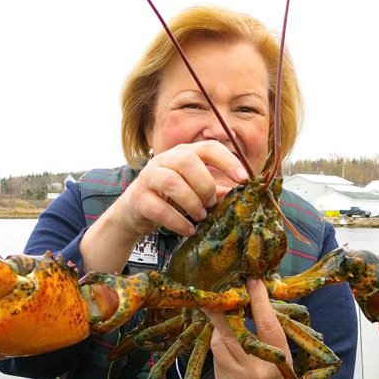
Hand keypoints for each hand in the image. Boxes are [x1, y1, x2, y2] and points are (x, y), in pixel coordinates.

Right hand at [111, 141, 247, 238]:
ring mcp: (149, 177)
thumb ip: (215, 191)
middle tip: (210, 204)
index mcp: (184, 154)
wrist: (134, 212)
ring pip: (172, 182)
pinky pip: (159, 208)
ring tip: (200, 217)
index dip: (228, 161)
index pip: (209, 147)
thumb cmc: (169, 198)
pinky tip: (188, 230)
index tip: (244, 179)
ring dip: (192, 203)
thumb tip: (239, 195)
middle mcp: (165, 160)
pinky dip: (178, 222)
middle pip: (188, 161)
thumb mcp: (194, 191)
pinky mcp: (139, 198)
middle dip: (205, 186)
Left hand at [207, 277, 304, 378]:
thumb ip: (272, 328)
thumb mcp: (285, 353)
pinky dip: (217, 344)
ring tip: (221, 316)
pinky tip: (222, 339)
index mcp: (279, 359)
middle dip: (223, 310)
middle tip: (217, 292)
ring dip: (218, 327)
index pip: (267, 324)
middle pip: (234, 332)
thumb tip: (257, 292)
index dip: (258, 300)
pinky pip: (215, 357)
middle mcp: (257, 371)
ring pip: (219, 343)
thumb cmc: (281, 376)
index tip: (251, 280)